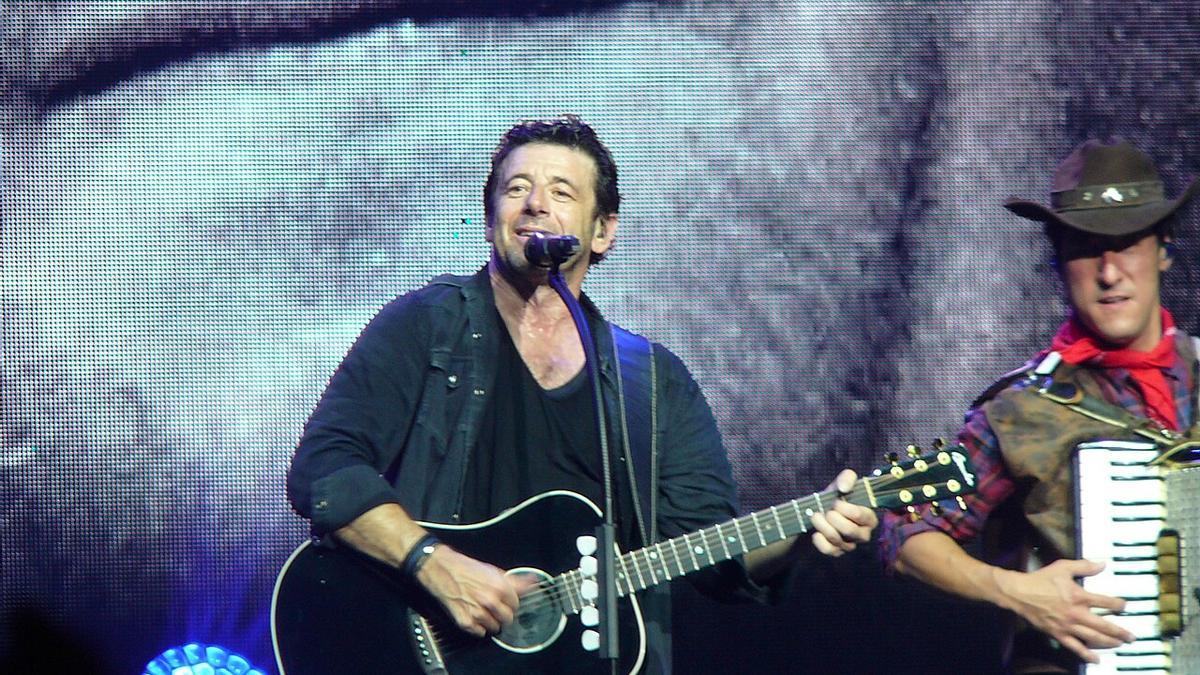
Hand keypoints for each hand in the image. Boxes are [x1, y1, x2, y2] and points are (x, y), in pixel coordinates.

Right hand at [414, 545, 537, 636]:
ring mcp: (477, 613)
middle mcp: (490, 601)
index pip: (516, 605)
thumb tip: (532, 582)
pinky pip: (480, 633)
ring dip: (491, 621)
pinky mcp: (465, 622)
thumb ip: (514, 581)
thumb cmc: (465, 569)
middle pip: (508, 619)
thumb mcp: (493, 571)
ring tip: (483, 610)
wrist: (442, 570)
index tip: (507, 601)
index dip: (511, 603)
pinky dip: (478, 627)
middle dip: (504, 614)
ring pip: (495, 628)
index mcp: (500, 587)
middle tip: (496, 608)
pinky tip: (474, 615)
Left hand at [809, 469, 877, 556]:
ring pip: (837, 540)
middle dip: (833, 518)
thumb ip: (847, 478)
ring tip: (816, 516)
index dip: (846, 508)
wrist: (820, 510)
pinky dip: (819, 541)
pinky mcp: (837, 552)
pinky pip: (829, 550)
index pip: (861, 516)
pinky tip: (816, 532)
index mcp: (869, 518)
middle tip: (826, 510)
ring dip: (822, 526)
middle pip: (849, 530)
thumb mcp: (842, 483)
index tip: (836, 502)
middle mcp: (863, 534)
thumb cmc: (836, 497)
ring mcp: (850, 545)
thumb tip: (844, 487)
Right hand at [998, 558, 1134, 663]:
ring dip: (1110, 643)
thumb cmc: (1041, 579)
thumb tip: (1103, 564)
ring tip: (1120, 644)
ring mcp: (1068, 626)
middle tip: (1131, 637)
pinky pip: (1075, 647)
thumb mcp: (1063, 567)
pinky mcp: (1058, 634)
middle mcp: (1077, 613)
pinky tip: (1096, 660)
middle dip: (1120, 632)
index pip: (1106, 602)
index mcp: (1079, 596)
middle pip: (1104, 626)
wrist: (1019, 593)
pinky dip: (1087, 654)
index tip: (1125, 606)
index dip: (1119, 605)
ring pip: (1094, 638)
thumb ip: (1084, 566)